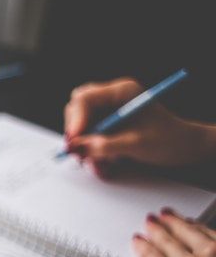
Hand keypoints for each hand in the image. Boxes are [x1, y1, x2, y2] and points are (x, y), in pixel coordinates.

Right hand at [63, 78, 215, 175]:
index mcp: (121, 92)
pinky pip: (90, 137)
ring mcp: (109, 111)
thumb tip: (77, 147)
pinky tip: (103, 164)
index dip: (75, 120)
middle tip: (78, 153)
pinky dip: (92, 152)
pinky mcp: (109, 124)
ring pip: (82, 126)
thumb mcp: (135, 144)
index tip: (73, 141)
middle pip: (78, 110)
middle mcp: (112, 98)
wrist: (184, 147)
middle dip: (77, 133)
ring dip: (85, 147)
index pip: (85, 99)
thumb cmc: (168, 140)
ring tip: (98, 165)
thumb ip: (104, 145)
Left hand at [132, 208, 215, 256]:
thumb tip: (197, 254)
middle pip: (186, 232)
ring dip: (156, 230)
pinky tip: (138, 241)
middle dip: (172, 222)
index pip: (206, 232)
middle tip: (162, 215)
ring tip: (149, 224)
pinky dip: (142, 246)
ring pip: (166, 241)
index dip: (193, 224)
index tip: (186, 220)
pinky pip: (149, 255)